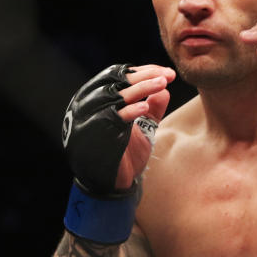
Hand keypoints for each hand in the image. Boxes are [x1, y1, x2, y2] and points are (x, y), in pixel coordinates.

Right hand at [62, 63, 174, 193]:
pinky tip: (146, 106)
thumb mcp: (143, 129)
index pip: (119, 75)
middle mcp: (89, 104)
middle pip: (117, 81)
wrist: (113, 184)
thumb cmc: (126, 154)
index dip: (144, 72)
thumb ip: (152, 110)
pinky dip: (130, 110)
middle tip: (167, 75)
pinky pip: (113, 117)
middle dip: (145, 76)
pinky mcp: (96, 134)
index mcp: (98, 99)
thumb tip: (165, 90)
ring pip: (116, 96)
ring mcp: (90, 118)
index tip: (167, 73)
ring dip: (141, 88)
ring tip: (163, 84)